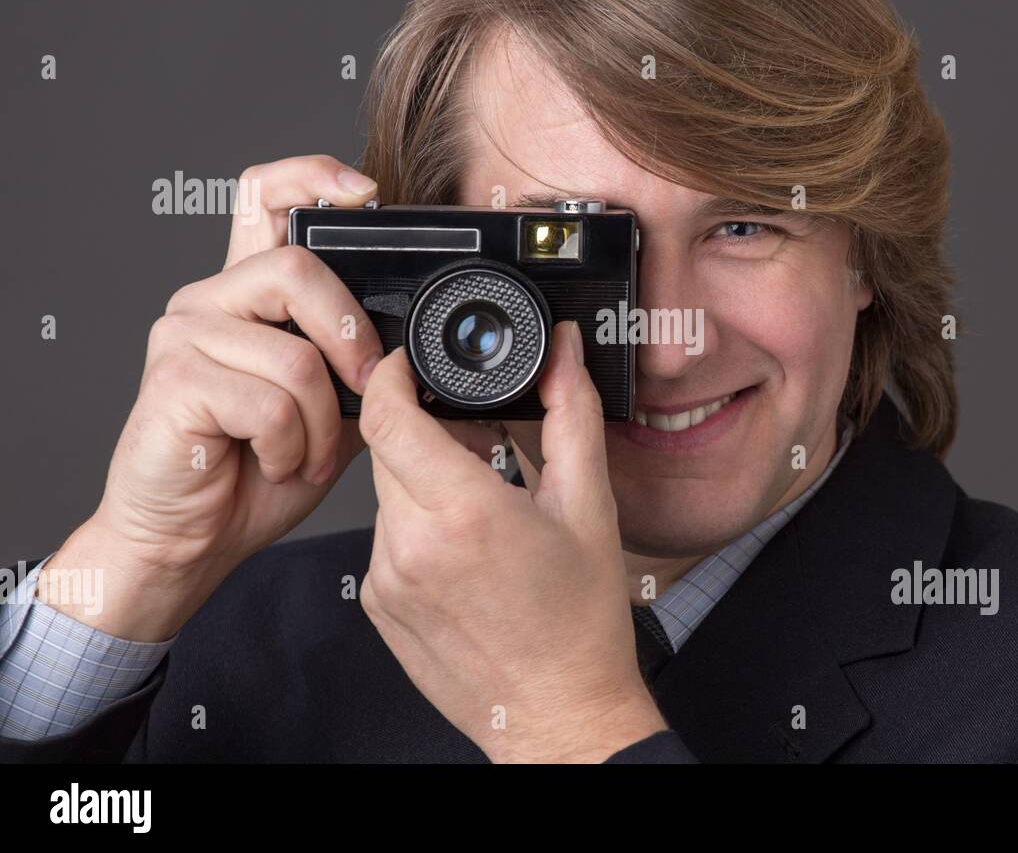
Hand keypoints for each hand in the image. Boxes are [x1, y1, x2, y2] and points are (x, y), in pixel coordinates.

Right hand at [43, 155, 383, 640]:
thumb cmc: (253, 471)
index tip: (362, 192)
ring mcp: (185, 335)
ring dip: (319, 421)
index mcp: (249, 295)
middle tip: (362, 390)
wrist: (191, 537)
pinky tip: (270, 461)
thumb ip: (357, 366)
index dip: (312, 176)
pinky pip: (269, 403)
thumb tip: (411, 349)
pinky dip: (288, 446)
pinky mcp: (173, 380)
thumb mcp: (329, 409)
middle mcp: (210, 300)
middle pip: (298, 270)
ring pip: (294, 354)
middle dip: (351, 339)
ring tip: (299, 451)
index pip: (265, 196)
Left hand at [358, 321, 667, 762]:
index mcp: (464, 514)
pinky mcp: (378, 606)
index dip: (393, 377)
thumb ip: (571, 415)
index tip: (408, 364)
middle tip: (477, 447)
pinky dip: (416, 529)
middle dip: (426, 433)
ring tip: (481, 512)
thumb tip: (564, 354)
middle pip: (390, 452)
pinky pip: (383, 540)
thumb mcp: (588, 506)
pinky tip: (463, 554)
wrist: (557, 713)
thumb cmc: (579, 623)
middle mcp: (410, 548)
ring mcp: (386, 581)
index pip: (391, 419)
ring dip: (424, 484)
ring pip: (387, 496)